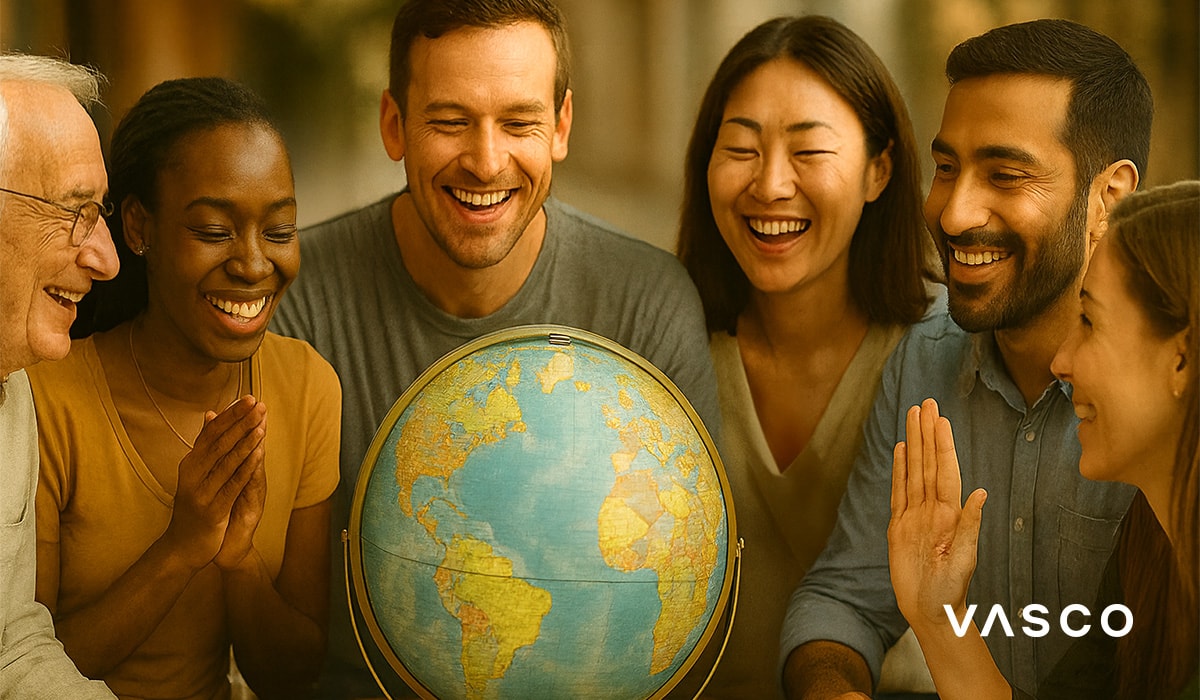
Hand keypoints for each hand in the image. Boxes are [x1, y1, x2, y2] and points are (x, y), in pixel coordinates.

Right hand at [164, 396, 266, 570]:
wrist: (183, 546)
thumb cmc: (195, 507)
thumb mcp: (197, 474)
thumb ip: (206, 446)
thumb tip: (211, 414)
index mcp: (190, 463)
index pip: (211, 432)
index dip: (231, 415)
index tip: (249, 398)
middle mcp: (192, 474)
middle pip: (219, 442)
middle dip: (240, 422)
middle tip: (258, 404)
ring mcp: (200, 492)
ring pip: (225, 461)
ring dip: (245, 441)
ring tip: (261, 424)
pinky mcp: (212, 509)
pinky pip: (232, 485)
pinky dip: (246, 468)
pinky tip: (259, 454)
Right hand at [887, 398, 986, 633]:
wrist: (931, 611)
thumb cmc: (951, 590)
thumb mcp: (964, 560)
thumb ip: (970, 526)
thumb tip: (980, 493)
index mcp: (950, 514)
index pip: (946, 470)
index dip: (943, 444)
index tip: (940, 418)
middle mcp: (933, 509)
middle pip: (928, 463)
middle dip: (927, 433)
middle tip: (926, 403)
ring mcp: (915, 516)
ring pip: (914, 471)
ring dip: (913, 443)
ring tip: (912, 416)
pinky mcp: (899, 526)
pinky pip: (898, 492)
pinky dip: (899, 469)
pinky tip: (899, 451)